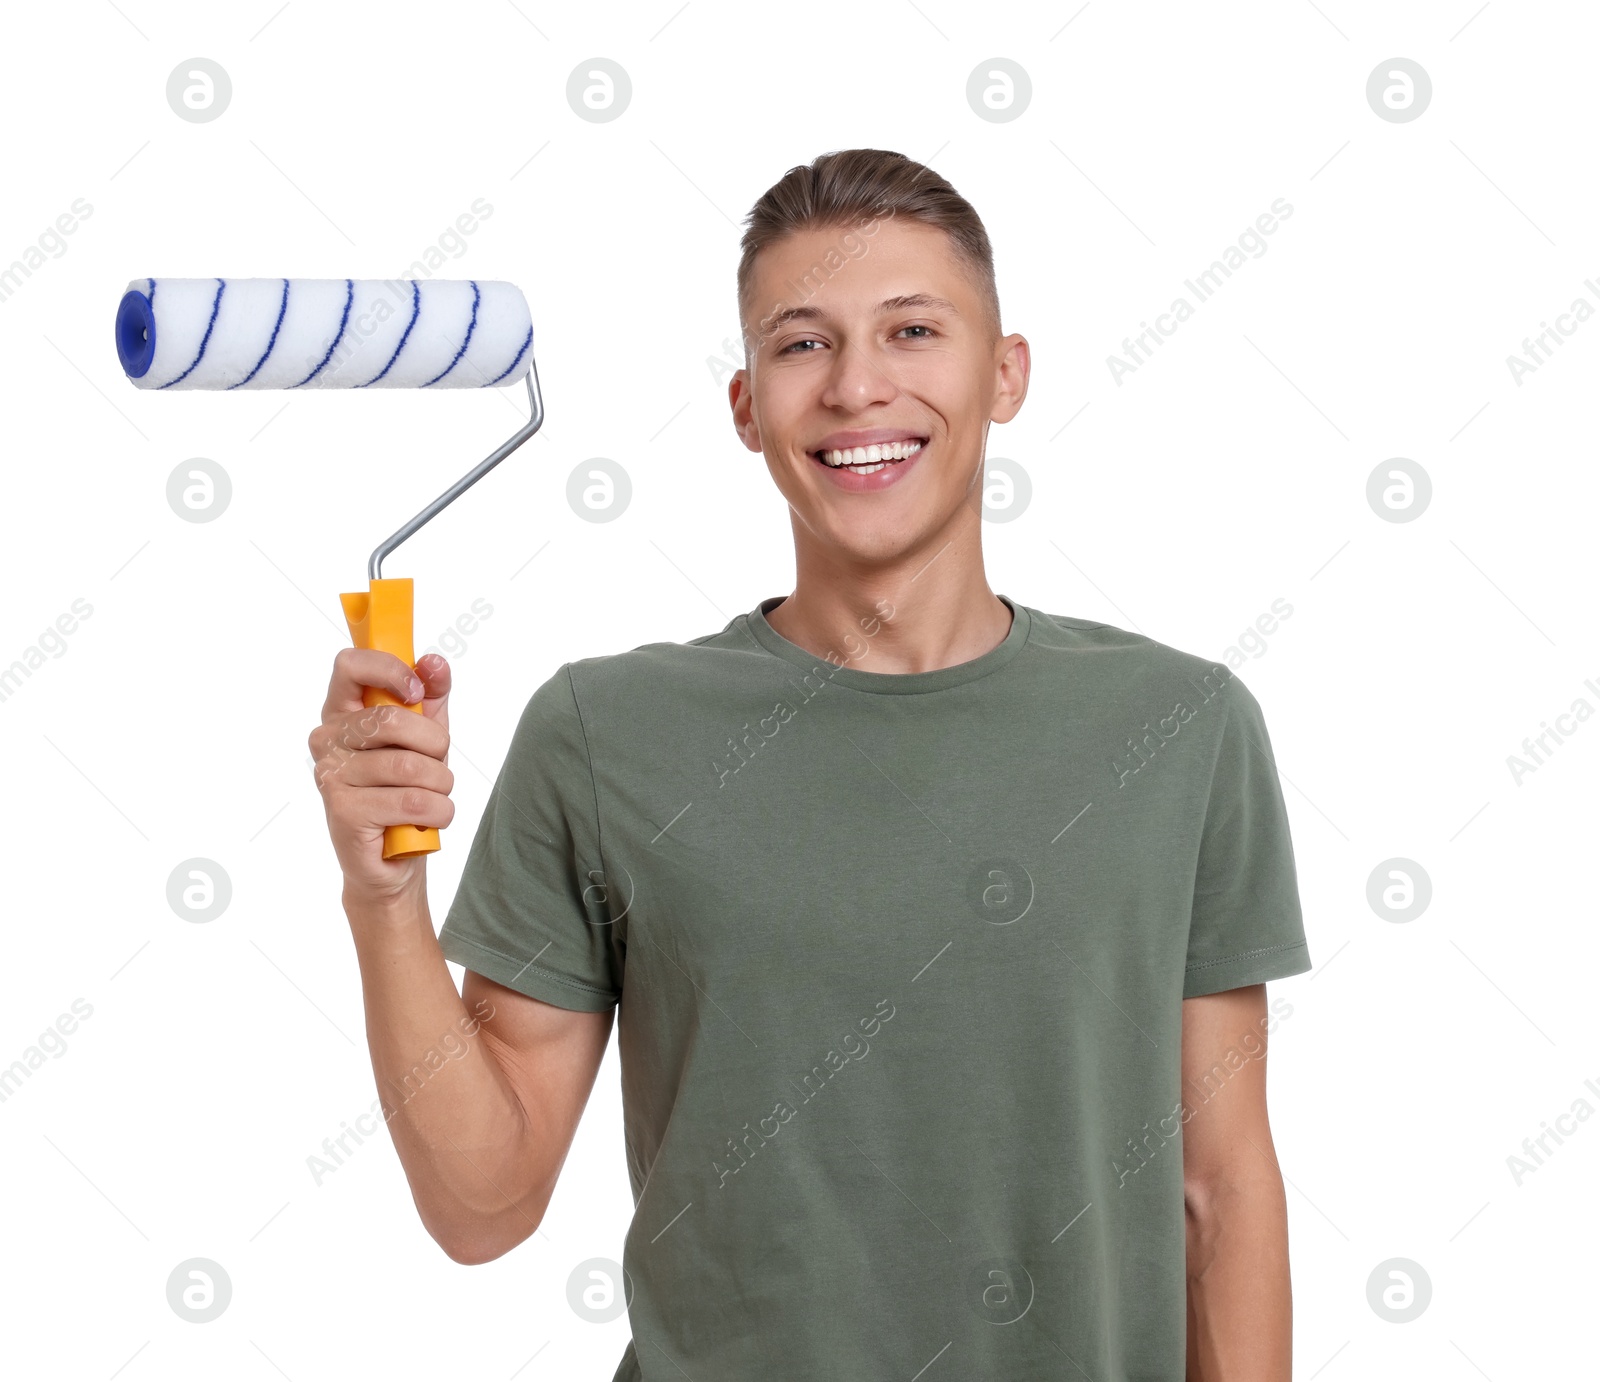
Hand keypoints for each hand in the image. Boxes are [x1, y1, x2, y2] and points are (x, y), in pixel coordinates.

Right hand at [309, 650, 453, 905]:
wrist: (394, 860)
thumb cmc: (406, 789)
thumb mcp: (425, 736)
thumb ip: (431, 694)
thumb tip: (433, 661)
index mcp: (341, 712)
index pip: (349, 665)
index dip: (389, 670)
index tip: (416, 691)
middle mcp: (327, 740)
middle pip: (393, 719)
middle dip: (435, 745)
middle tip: (436, 765)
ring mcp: (331, 776)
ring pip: (411, 766)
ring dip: (440, 785)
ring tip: (432, 797)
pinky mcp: (344, 812)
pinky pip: (413, 801)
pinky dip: (438, 812)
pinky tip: (429, 819)